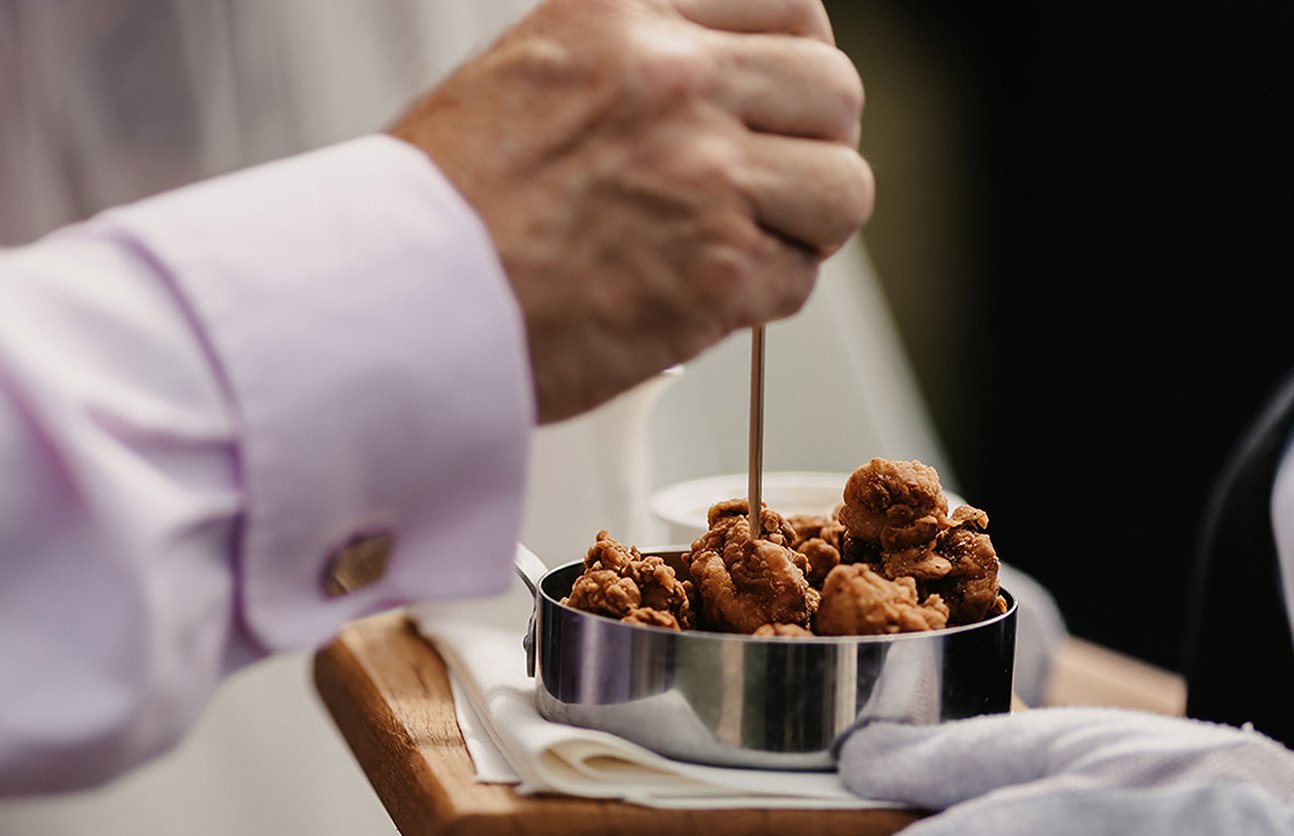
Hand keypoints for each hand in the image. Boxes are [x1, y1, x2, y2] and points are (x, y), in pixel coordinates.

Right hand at [390, 0, 873, 422]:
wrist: (400, 297)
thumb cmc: (448, 205)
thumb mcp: (535, 66)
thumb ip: (638, 62)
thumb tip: (725, 86)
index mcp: (628, 15)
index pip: (791, 4)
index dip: (803, 60)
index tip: (786, 103)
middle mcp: (677, 84)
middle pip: (835, 94)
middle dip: (819, 143)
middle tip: (779, 182)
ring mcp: (704, 181)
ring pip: (841, 190)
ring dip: (810, 224)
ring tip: (751, 242)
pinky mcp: (715, 278)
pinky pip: (798, 280)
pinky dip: (764, 294)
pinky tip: (704, 295)